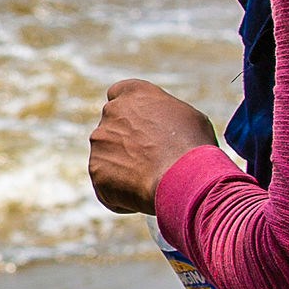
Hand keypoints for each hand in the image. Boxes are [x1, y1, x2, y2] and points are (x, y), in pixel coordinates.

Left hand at [89, 78, 218, 216]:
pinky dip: (119, 192)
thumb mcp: (188, 118)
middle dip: (124, 143)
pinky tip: (142, 195)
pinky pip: (106, 183)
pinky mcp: (95, 169)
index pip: (118, 94)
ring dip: (122, 168)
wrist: (182, 177)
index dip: (127, 113)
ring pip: (107, 156)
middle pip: (111, 127)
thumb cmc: (193, 146)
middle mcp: (111, 112)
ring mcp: (100, 140)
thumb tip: (162, 126)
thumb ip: (165, 116)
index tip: (137, 127)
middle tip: (147, 162)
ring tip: (150, 181)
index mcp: (134, 93)